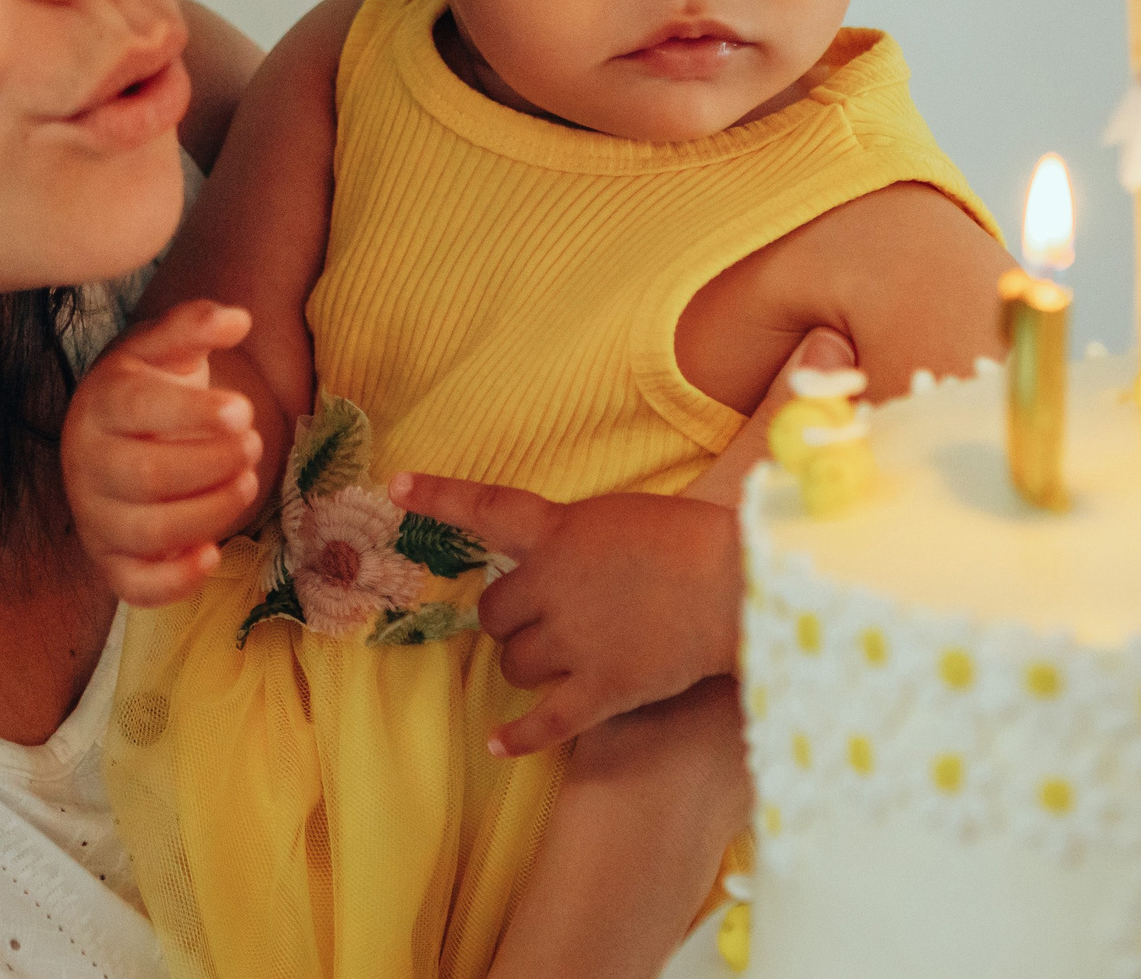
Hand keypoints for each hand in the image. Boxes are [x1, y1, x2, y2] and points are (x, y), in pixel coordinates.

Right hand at [62, 299, 261, 605]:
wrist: (118, 434)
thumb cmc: (151, 386)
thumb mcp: (168, 347)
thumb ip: (196, 325)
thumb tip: (238, 318)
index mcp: (100, 403)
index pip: (137, 410)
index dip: (194, 414)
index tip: (244, 409)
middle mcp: (86, 463)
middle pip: (146, 476)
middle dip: (212, 464)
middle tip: (254, 445)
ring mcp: (95, 516)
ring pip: (146, 532)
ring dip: (209, 513)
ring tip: (249, 483)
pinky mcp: (110, 560)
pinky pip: (133, 587)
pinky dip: (174, 582)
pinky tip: (212, 553)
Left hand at [389, 327, 854, 756]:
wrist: (747, 590)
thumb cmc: (715, 538)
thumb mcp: (652, 506)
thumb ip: (616, 512)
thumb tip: (744, 395)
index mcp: (563, 529)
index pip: (484, 507)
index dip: (437, 498)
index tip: (393, 488)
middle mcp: (552, 584)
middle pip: (495, 613)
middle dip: (510, 618)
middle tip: (537, 616)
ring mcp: (573, 640)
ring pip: (515, 663)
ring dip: (528, 664)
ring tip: (559, 658)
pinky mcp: (600, 689)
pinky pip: (544, 719)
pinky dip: (522, 734)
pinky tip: (502, 744)